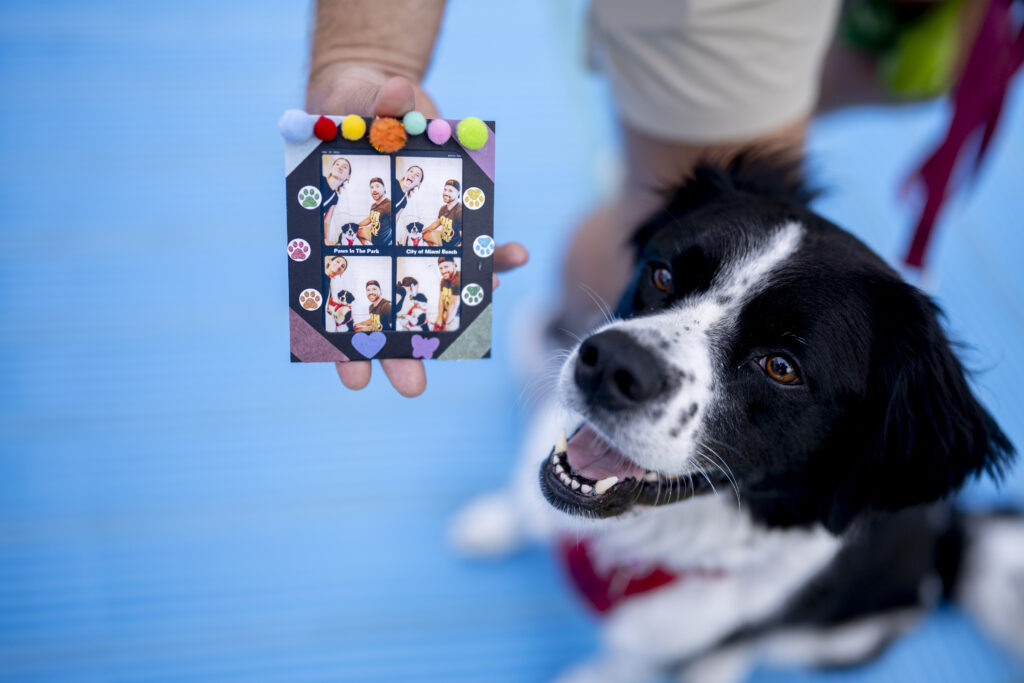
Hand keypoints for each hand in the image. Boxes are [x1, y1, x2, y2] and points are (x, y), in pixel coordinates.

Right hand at [306, 66, 528, 396]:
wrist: (386, 100)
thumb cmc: (350, 107)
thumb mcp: (350, 100)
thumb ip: (367, 104)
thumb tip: (395, 91)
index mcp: (334, 232)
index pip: (329, 294)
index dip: (339, 337)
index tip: (353, 378)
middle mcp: (375, 244)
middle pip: (383, 306)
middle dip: (400, 348)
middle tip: (413, 387)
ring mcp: (414, 237)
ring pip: (433, 285)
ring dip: (454, 310)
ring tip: (471, 332)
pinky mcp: (448, 221)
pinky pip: (471, 246)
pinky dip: (492, 256)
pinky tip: (512, 259)